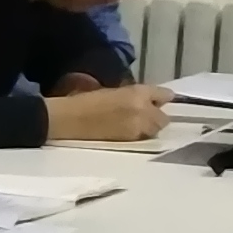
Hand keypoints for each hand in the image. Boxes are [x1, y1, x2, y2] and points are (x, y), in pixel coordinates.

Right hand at [41, 82, 170, 142]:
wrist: (67, 120)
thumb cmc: (83, 100)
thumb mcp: (112, 90)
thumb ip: (133, 94)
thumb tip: (146, 99)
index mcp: (138, 93)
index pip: (165, 95)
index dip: (162, 98)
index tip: (159, 99)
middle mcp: (144, 111)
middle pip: (164, 118)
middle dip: (156, 116)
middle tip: (144, 114)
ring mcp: (138, 129)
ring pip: (155, 130)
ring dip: (149, 127)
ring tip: (136, 125)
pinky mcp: (130, 142)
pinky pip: (143, 138)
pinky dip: (139, 135)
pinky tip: (127, 132)